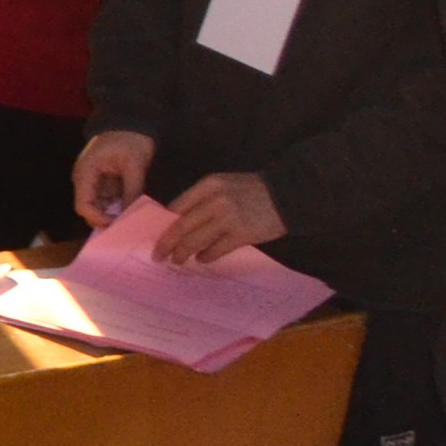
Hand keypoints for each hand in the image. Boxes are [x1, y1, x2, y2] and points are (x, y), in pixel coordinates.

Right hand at [74, 130, 155, 226]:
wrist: (132, 120)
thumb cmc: (130, 139)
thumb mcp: (134, 164)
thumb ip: (132, 190)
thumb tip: (133, 214)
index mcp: (85, 173)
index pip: (83, 205)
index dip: (98, 219)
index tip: (119, 225)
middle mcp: (85, 180)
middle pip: (89, 209)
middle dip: (106, 219)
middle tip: (127, 227)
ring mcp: (94, 181)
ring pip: (100, 206)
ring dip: (114, 214)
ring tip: (132, 220)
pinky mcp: (105, 181)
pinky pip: (109, 200)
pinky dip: (119, 206)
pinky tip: (133, 210)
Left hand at [158, 170, 285, 262]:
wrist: (289, 195)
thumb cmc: (253, 191)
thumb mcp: (225, 185)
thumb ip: (202, 199)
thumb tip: (177, 221)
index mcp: (208, 185)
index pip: (176, 208)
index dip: (164, 225)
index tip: (156, 236)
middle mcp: (215, 200)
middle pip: (181, 227)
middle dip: (166, 244)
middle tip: (158, 256)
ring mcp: (228, 218)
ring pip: (195, 241)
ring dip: (182, 253)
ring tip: (177, 260)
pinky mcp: (241, 234)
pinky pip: (215, 250)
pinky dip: (205, 256)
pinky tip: (202, 259)